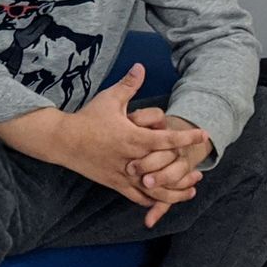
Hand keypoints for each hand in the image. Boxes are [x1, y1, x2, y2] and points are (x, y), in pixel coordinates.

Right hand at [54, 65, 208, 210]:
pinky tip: (163, 198)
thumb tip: (140, 67)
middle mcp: (132, 159)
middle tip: (198, 170)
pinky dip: (152, 200)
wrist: (63, 141)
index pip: (167, 140)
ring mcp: (124, 174)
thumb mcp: (109, 99)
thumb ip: (128, 84)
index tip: (203, 135)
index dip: (187, 137)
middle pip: (166, 169)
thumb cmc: (88, 119)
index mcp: (133, 137)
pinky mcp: (116, 184)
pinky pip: (138, 197)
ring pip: (155, 189)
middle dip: (185, 170)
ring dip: (175, 192)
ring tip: (191, 191)